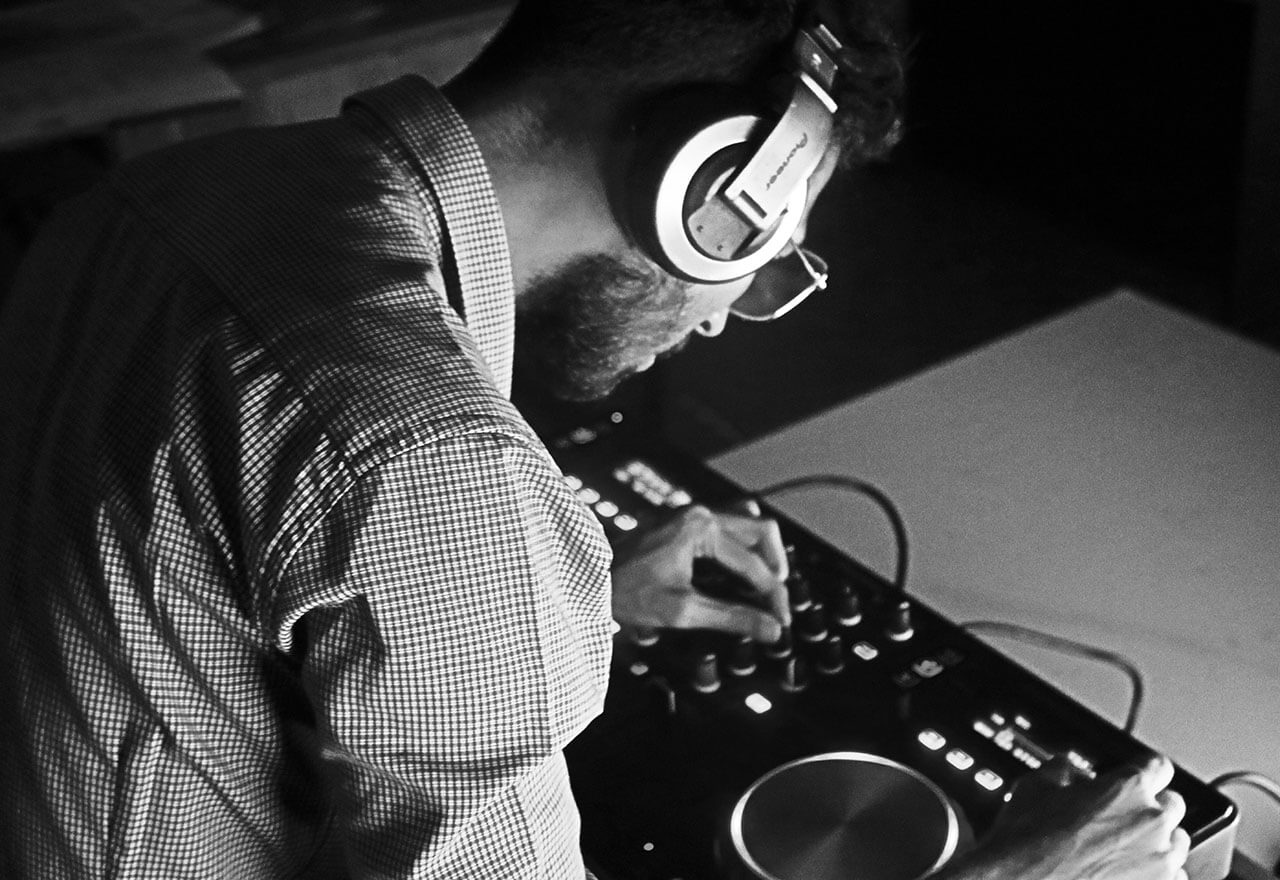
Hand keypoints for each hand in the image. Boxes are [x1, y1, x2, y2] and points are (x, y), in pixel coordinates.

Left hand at [609, 503, 790, 640]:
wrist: (587, 578)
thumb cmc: (625, 590)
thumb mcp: (682, 611)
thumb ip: (732, 618)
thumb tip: (769, 629)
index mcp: (700, 528)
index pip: (753, 563)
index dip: (772, 596)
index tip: (781, 621)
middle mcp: (698, 513)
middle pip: (760, 531)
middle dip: (775, 567)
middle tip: (777, 601)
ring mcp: (690, 514)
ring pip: (746, 524)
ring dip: (761, 554)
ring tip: (764, 587)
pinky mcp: (683, 523)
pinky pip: (727, 526)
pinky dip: (742, 547)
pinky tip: (741, 571)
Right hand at [944, 754, 1189, 879]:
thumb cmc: (1028, 842)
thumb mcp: (1035, 786)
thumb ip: (1061, 769)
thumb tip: (1067, 769)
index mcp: (1128, 788)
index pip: (1158, 766)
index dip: (1143, 769)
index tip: (1136, 776)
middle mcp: (1153, 822)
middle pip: (1173, 804)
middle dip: (1150, 806)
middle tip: (1121, 815)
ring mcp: (1160, 863)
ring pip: (1177, 843)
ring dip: (1157, 841)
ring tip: (1123, 848)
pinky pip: (1174, 877)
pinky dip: (1156, 873)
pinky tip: (1128, 872)